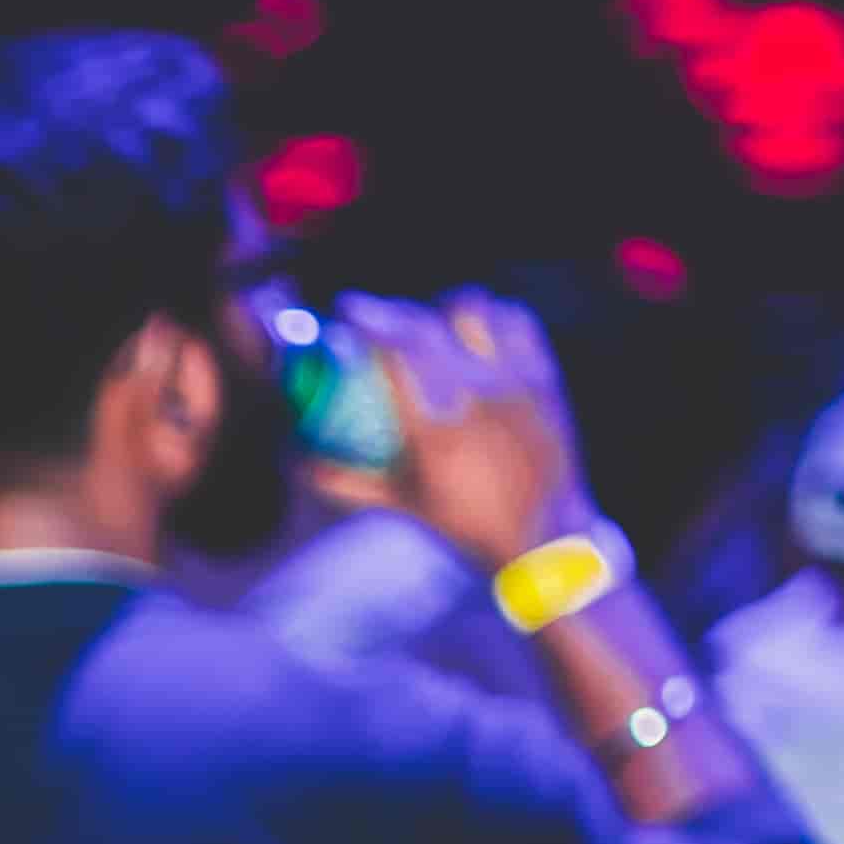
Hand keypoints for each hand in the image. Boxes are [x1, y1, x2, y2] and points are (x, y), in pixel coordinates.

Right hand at [363, 290, 585, 574]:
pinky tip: (477, 328)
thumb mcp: (404, 504)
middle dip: (394, 311)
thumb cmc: (469, 522)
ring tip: (433, 320)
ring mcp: (517, 384)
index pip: (398, 355)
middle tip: (379, 316)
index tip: (348, 308)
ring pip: (477, 312)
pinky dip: (491, 317)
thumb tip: (297, 463)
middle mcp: (478, 400)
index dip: (368, 321)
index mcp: (438, 433)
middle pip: (428, 325)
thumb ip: (348, 481)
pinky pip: (516, 322)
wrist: (546, 535)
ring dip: (445, 308)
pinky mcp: (545, 377)